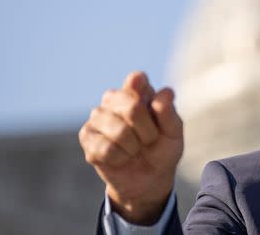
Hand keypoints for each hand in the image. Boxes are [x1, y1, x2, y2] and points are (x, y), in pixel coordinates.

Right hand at [79, 71, 183, 224]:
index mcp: (137, 91)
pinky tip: (121, 157)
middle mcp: (114, 98)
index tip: (152, 109)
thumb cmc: (162, 149)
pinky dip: (120, 158)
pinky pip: (106, 148)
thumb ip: (169, 113)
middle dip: (147, 131)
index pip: (137, 80)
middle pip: (132, 107)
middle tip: (149, 139)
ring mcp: (97, 117)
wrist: (148, 179)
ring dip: (133, 147)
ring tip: (134, 149)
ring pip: (119, 131)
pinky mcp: (86, 137)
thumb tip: (166, 92)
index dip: (144, 94)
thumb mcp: (174, 133)